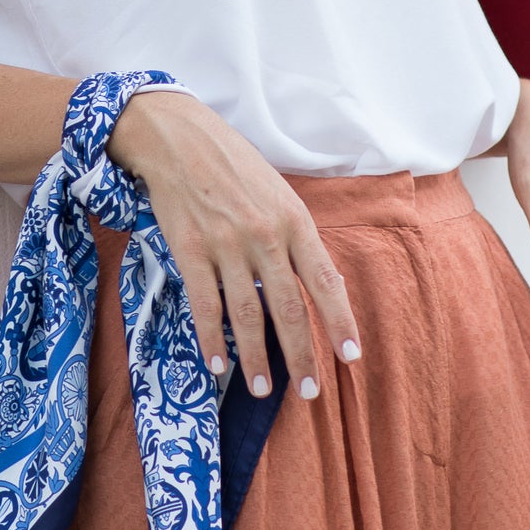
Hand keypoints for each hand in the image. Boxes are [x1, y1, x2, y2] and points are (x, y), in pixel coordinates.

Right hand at [108, 89, 360, 400]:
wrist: (178, 138)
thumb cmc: (232, 164)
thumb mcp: (277, 192)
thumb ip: (295, 237)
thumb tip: (319, 283)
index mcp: (293, 220)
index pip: (324, 281)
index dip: (340, 321)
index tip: (351, 356)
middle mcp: (265, 236)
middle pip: (289, 308)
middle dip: (301, 355)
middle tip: (308, 392)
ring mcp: (226, 245)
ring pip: (247, 315)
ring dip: (255, 359)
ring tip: (262, 389)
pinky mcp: (191, 250)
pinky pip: (206, 306)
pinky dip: (212, 339)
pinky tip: (218, 364)